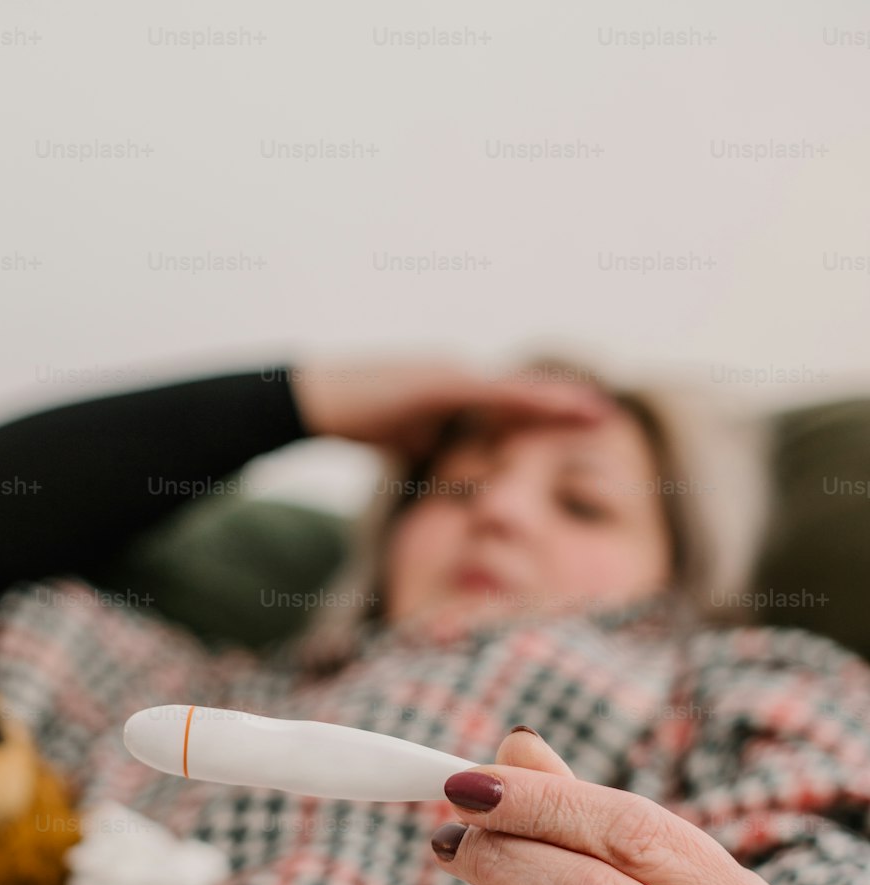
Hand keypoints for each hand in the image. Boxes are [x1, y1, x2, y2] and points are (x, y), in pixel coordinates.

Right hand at [291, 360, 611, 460]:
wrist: (314, 398)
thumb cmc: (355, 419)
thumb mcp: (405, 440)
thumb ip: (433, 448)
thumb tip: (451, 476)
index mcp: (455, 391)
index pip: (510, 406)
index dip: (548, 415)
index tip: (584, 425)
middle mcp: (460, 375)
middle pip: (523, 393)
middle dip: (565, 404)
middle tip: (606, 414)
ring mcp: (451, 373)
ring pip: (516, 390)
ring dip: (557, 401)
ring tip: (595, 410)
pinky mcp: (439, 381)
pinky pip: (491, 393)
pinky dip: (524, 401)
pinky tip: (552, 408)